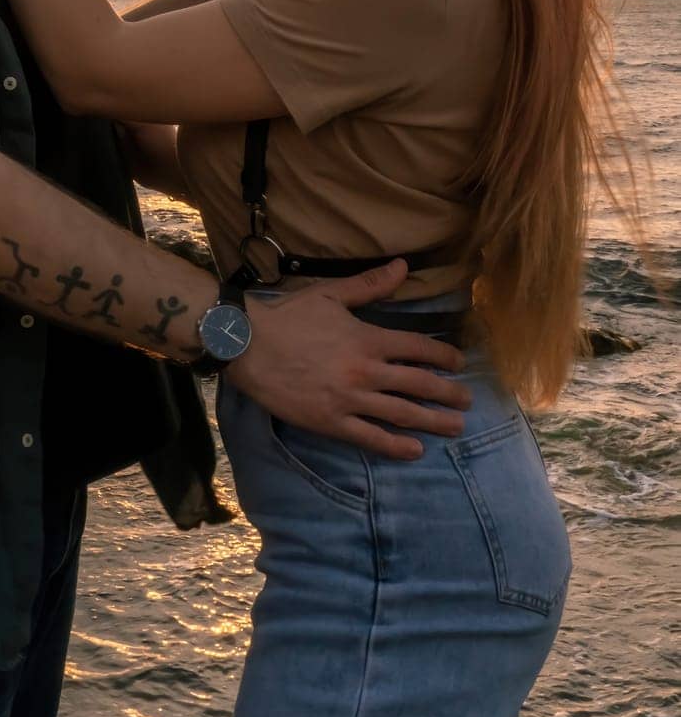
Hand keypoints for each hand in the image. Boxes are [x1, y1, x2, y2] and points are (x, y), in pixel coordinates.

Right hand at [226, 259, 471, 458]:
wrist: (249, 345)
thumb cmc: (288, 316)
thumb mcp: (330, 294)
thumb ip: (370, 285)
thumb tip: (403, 266)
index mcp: (368, 339)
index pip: (419, 348)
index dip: (444, 357)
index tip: (459, 365)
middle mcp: (367, 371)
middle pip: (419, 384)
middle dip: (448, 394)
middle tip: (467, 402)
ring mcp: (350, 399)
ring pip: (402, 414)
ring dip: (433, 422)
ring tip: (455, 428)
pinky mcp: (332, 422)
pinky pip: (370, 438)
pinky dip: (396, 446)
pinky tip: (415, 450)